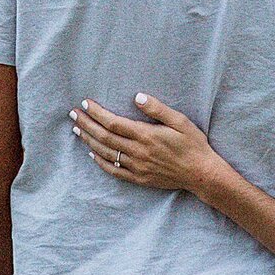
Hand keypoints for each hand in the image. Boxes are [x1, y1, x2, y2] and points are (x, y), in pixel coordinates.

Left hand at [69, 95, 219, 197]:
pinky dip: (101, 162)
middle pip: (105, 137)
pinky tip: (92, 154)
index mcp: (146, 135)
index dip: (97, 113)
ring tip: (77, 130)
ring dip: (89, 141)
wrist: (201, 173)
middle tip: (73, 114)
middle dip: (87, 124)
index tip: (86, 103)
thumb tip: (137, 97)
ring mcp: (137, 167)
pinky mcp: (139, 178)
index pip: (114, 123)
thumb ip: (158, 109)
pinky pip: (115, 171)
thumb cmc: (193, 143)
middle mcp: (138, 152)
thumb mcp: (180, 121)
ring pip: (106, 153)